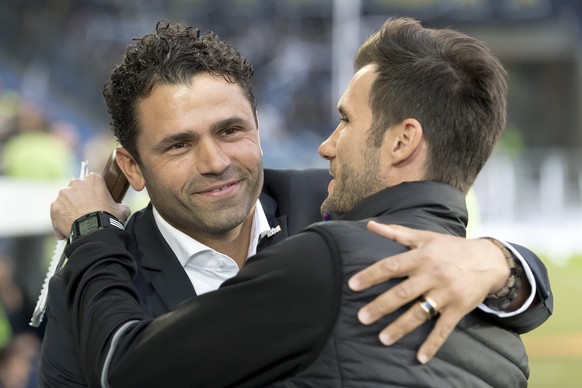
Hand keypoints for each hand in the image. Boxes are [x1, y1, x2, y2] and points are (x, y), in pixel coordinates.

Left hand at [50, 173, 130, 238]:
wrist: (94, 232)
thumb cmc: (108, 218)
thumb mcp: (122, 210)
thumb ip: (120, 204)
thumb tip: (122, 207)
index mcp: (93, 179)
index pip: (92, 181)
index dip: (94, 191)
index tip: (96, 200)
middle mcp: (76, 183)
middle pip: (76, 188)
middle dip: (80, 198)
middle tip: (86, 211)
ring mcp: (63, 195)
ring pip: (65, 200)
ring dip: (69, 208)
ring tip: (77, 221)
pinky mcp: (55, 207)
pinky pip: (57, 213)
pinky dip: (61, 220)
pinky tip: (69, 229)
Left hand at [349, 221, 508, 363]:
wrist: (489, 260)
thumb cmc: (450, 248)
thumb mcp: (425, 237)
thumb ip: (396, 233)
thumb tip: (370, 224)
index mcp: (421, 257)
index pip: (391, 266)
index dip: (371, 275)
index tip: (353, 285)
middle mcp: (432, 275)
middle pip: (402, 293)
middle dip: (381, 306)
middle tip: (362, 317)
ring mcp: (446, 294)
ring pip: (419, 313)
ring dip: (400, 327)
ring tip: (382, 339)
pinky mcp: (458, 309)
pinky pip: (443, 329)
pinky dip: (433, 344)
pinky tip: (420, 357)